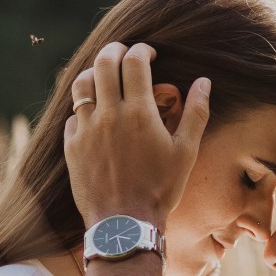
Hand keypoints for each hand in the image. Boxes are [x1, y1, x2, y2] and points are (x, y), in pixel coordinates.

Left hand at [63, 42, 210, 228]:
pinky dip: (84, 109)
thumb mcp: (185, 153)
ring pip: (81, 84)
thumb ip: (195, 114)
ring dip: (93, 73)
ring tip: (103, 76)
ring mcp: (86, 130)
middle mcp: (109, 115)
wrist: (126, 224)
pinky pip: (73, 116)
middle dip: (115, 51)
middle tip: (124, 54)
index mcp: (139, 112)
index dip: (142, 50)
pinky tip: (94, 115)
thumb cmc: (160, 190)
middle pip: (104, 63)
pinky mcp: (72, 146)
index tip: (149, 53)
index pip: (135, 62)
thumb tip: (203, 82)